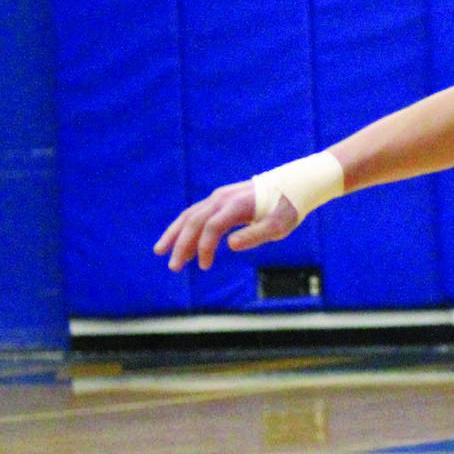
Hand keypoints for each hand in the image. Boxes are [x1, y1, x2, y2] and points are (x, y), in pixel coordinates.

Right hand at [154, 183, 301, 271]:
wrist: (293, 186)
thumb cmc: (287, 209)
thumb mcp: (279, 225)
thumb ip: (256, 234)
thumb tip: (231, 246)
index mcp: (235, 205)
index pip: (211, 227)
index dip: (204, 247)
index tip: (204, 266)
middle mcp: (222, 198)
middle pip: (194, 221)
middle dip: (181, 244)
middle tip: (173, 267)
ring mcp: (218, 197)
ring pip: (190, 215)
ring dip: (175, 234)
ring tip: (160, 252)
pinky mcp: (219, 200)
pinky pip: (196, 214)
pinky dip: (185, 227)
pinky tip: (180, 242)